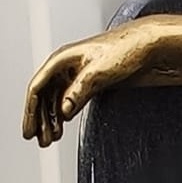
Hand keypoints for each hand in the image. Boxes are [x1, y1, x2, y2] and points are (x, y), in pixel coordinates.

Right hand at [22, 25, 151, 146]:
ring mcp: (78, 73)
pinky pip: (70, 100)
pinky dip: (65, 114)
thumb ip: (79, 90)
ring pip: (56, 99)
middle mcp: (67, 66)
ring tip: (50, 138)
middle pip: (44, 96)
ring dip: (52, 119)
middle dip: (40, 119)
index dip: (31, 111)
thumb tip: (64, 110)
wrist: (150, 43)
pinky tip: (63, 125)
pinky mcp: (91, 81)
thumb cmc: (127, 48)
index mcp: (63, 59)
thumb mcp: (99, 71)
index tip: (29, 129)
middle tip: (38, 139)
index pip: (38, 87)